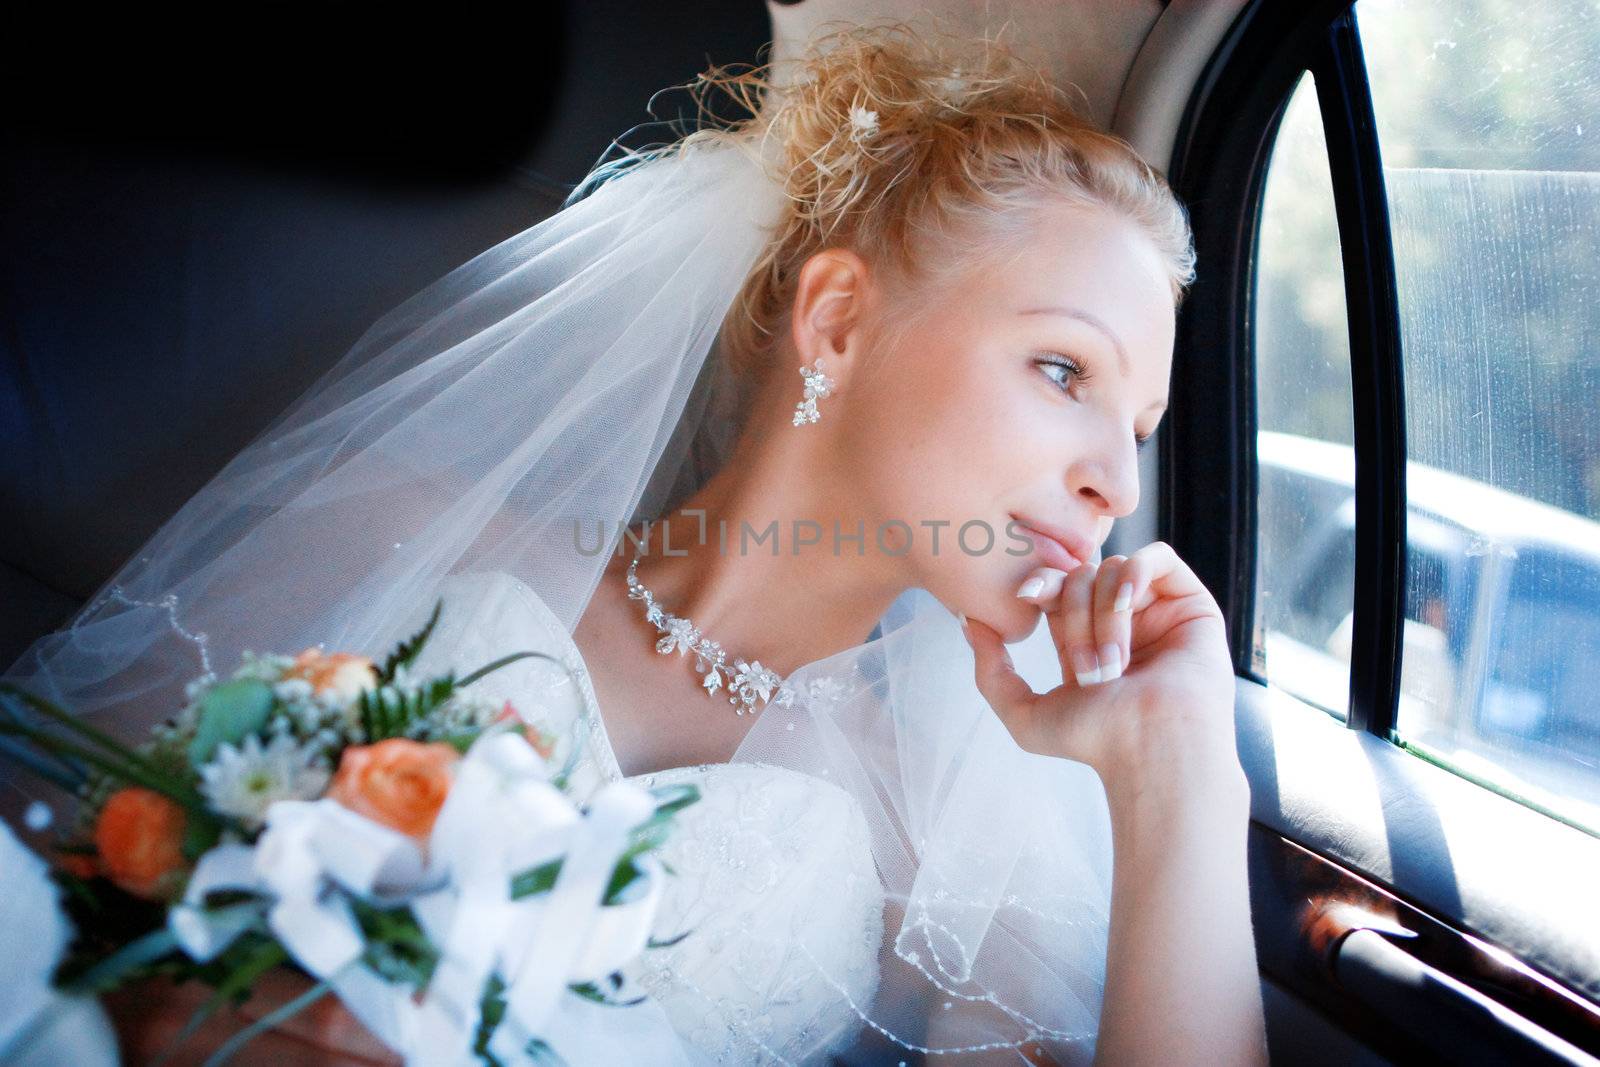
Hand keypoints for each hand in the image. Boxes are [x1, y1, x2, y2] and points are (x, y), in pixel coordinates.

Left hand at [961, 541, 1239, 784]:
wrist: (1152, 750)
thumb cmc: (1095, 742)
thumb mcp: (1025, 714)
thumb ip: (990, 673)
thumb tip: (969, 623)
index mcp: (1085, 638)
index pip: (1055, 589)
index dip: (1039, 584)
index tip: (1024, 596)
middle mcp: (1121, 621)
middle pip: (1080, 577)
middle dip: (1073, 616)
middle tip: (1085, 669)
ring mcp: (1156, 611)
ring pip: (1112, 570)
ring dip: (1104, 616)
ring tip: (1113, 666)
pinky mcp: (1191, 604)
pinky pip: (1157, 558)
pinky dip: (1135, 574)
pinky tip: (1128, 605)